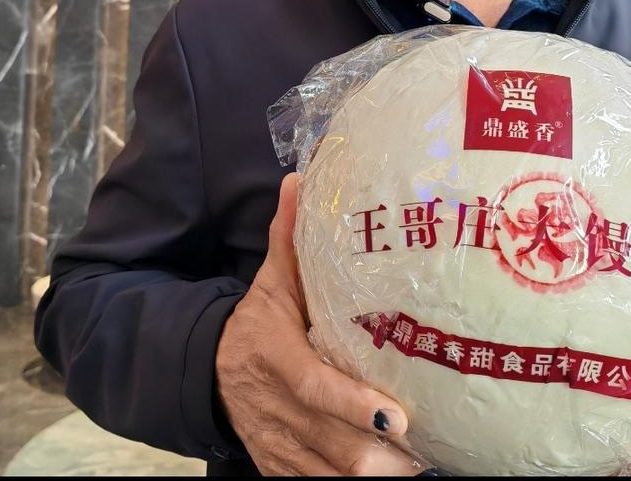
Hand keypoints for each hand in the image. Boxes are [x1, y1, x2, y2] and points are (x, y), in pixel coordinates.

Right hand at [215, 173, 426, 475]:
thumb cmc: (256, 323)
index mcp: (273, 357)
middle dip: (374, 454)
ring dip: (371, 476)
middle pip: (327, 443)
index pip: (313, 386)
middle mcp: (274, 408)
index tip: (395, 415)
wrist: (208, 374)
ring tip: (416, 468)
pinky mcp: (279, 468)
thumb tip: (300, 179)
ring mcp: (277, 445)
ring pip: (326, 475)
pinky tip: (389, 479)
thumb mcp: (269, 282)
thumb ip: (288, 238)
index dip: (351, 405)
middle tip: (421, 450)